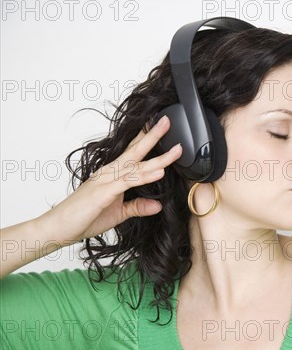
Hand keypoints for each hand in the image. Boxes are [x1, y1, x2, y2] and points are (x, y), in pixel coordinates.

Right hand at [39, 116, 182, 243]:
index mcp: (112, 175)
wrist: (59, 228)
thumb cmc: (84, 218)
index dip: (147, 140)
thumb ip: (137, 207)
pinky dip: (144, 176)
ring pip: (136, 165)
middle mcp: (109, 173)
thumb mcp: (118, 213)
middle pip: (136, 151)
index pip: (133, 153)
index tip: (161, 128)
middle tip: (167, 121)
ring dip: (158, 157)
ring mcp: (106, 181)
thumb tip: (157, 205)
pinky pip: (128, 182)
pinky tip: (159, 172)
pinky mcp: (104, 192)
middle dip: (153, 136)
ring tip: (176, 149)